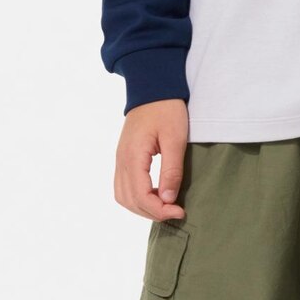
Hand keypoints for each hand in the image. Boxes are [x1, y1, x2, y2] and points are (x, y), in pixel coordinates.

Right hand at [115, 99, 188, 220]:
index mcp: (132, 156)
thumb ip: (171, 170)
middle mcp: (121, 160)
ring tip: (166, 206)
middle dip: (151, 212)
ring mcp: (120, 159)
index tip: (180, 211)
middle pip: (129, 200)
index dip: (159, 210)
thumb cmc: (166, 109)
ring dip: (143, 207)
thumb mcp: (175, 138)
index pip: (140, 196)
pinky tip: (156, 195)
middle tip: (175, 212)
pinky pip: (123, 186)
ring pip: (123, 196)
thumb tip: (169, 200)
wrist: (152, 87)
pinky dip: (137, 197)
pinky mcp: (123, 157)